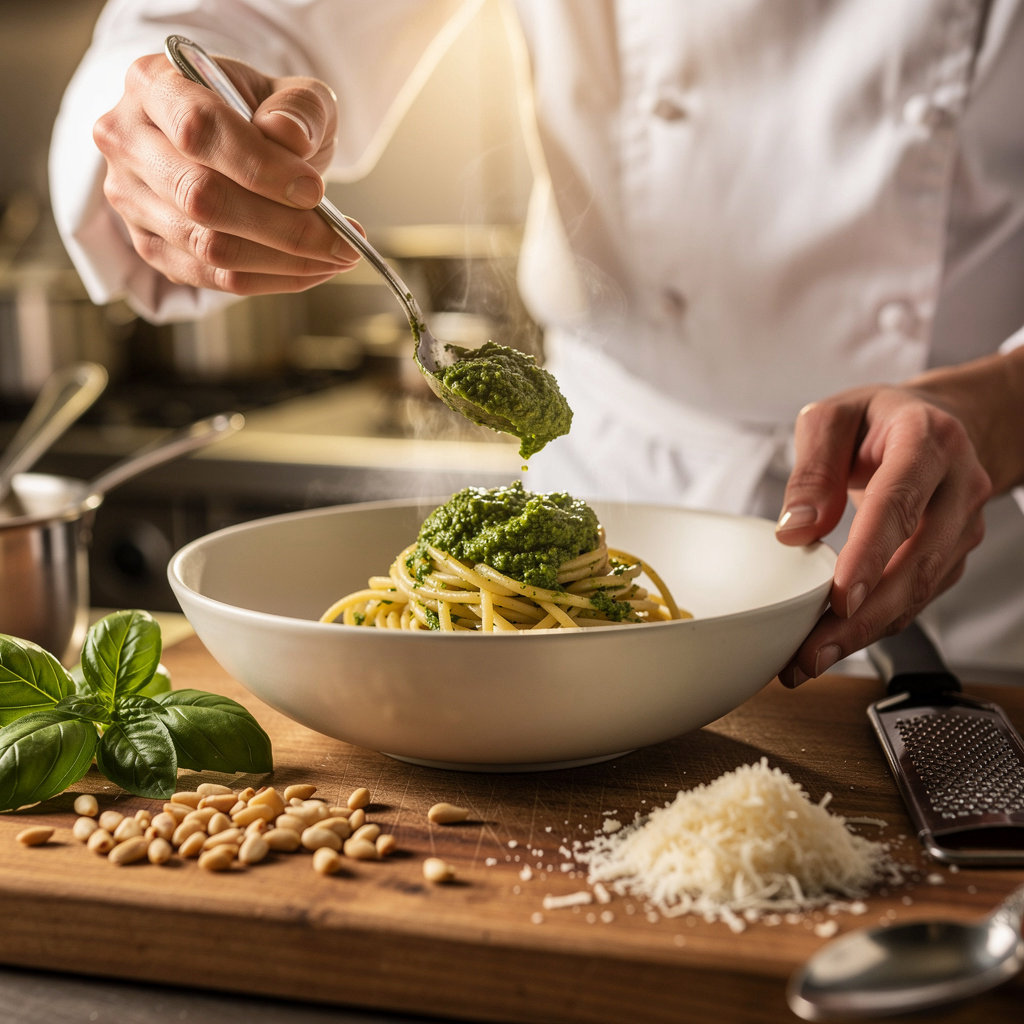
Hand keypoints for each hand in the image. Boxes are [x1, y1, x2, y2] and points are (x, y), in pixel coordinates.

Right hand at [93, 52, 360, 293]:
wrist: (235, 140)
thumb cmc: (261, 112)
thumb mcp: (290, 92)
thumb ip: (298, 107)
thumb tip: (290, 138)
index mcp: (153, 84)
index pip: (199, 129)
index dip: (261, 167)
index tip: (316, 191)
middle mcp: (127, 141)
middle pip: (200, 198)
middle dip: (282, 226)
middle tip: (342, 239)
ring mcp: (131, 200)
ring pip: (208, 246)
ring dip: (285, 261)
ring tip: (339, 255)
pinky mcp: (151, 247)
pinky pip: (214, 278)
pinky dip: (273, 279)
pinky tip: (315, 269)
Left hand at [774, 382, 992, 685]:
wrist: (942, 423)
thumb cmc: (879, 421)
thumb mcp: (833, 418)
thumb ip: (812, 468)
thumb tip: (794, 529)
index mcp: (927, 441)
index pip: (900, 501)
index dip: (872, 553)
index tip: (842, 597)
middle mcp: (957, 487)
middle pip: (916, 562)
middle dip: (864, 616)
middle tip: (811, 653)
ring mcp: (963, 526)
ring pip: (919, 590)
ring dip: (865, 632)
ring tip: (808, 660)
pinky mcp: (953, 556)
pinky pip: (916, 597)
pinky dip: (876, 625)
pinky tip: (835, 642)